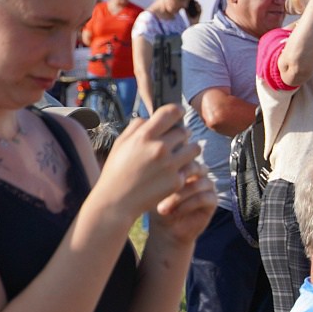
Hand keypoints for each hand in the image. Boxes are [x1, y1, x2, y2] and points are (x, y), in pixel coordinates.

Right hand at [96, 104, 200, 221]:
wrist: (117, 201)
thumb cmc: (117, 170)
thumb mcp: (121, 143)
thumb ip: (137, 127)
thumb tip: (151, 118)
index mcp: (145, 136)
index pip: (171, 112)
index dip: (177, 110)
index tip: (179, 113)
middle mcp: (160, 148)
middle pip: (185, 131)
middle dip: (181, 135)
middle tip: (175, 142)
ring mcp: (170, 165)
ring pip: (195, 148)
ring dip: (189, 150)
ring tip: (180, 155)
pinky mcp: (177, 181)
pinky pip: (191, 168)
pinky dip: (184, 169)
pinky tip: (174, 173)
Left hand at [151, 156, 216, 244]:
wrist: (164, 228)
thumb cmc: (155, 204)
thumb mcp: (152, 185)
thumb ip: (157, 170)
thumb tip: (155, 160)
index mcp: (184, 163)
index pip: (183, 153)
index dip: (171, 164)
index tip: (153, 178)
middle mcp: (198, 172)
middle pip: (194, 166)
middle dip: (176, 178)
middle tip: (159, 190)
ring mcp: (207, 185)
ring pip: (199, 183)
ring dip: (179, 196)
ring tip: (162, 208)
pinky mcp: (212, 201)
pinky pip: (204, 197)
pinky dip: (188, 204)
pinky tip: (175, 212)